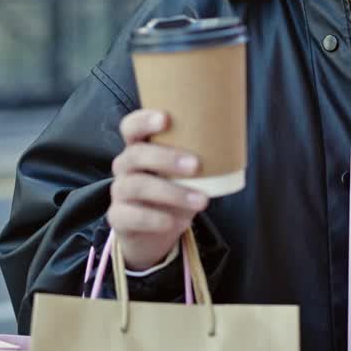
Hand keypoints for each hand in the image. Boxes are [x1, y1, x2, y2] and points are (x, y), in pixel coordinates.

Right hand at [107, 109, 208, 270]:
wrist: (153, 231)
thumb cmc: (173, 191)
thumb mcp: (184, 173)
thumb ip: (195, 156)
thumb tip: (231, 141)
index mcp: (139, 147)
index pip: (131, 127)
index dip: (144, 120)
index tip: (166, 118)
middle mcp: (125, 166)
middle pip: (136, 154)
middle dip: (166, 158)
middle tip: (196, 165)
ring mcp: (119, 191)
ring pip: (137, 186)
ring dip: (171, 192)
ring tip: (201, 200)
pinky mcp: (118, 217)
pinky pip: (132, 216)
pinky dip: (155, 219)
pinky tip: (175, 222)